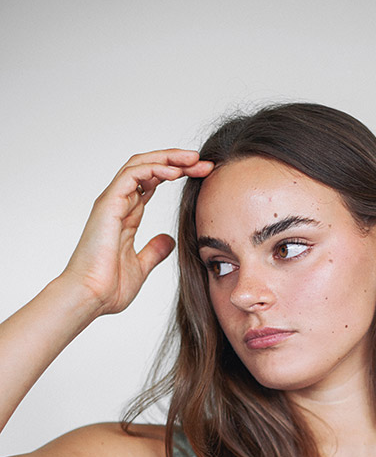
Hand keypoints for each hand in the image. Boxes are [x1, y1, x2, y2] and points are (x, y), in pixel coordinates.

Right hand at [62, 150, 213, 314]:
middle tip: (204, 162)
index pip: (153, 183)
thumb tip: (169, 240)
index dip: (177, 174)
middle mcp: (118, 203)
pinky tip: (175, 172)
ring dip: (168, 158)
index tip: (203, 175)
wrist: (90, 297)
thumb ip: (154, 251)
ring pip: (140, 165)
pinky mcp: (108, 204)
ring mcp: (112, 202)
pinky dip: (154, 169)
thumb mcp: (141, 267)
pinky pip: (131, 175)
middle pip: (149, 168)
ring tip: (193, 159)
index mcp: (127, 216)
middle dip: (177, 161)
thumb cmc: (108, 287)